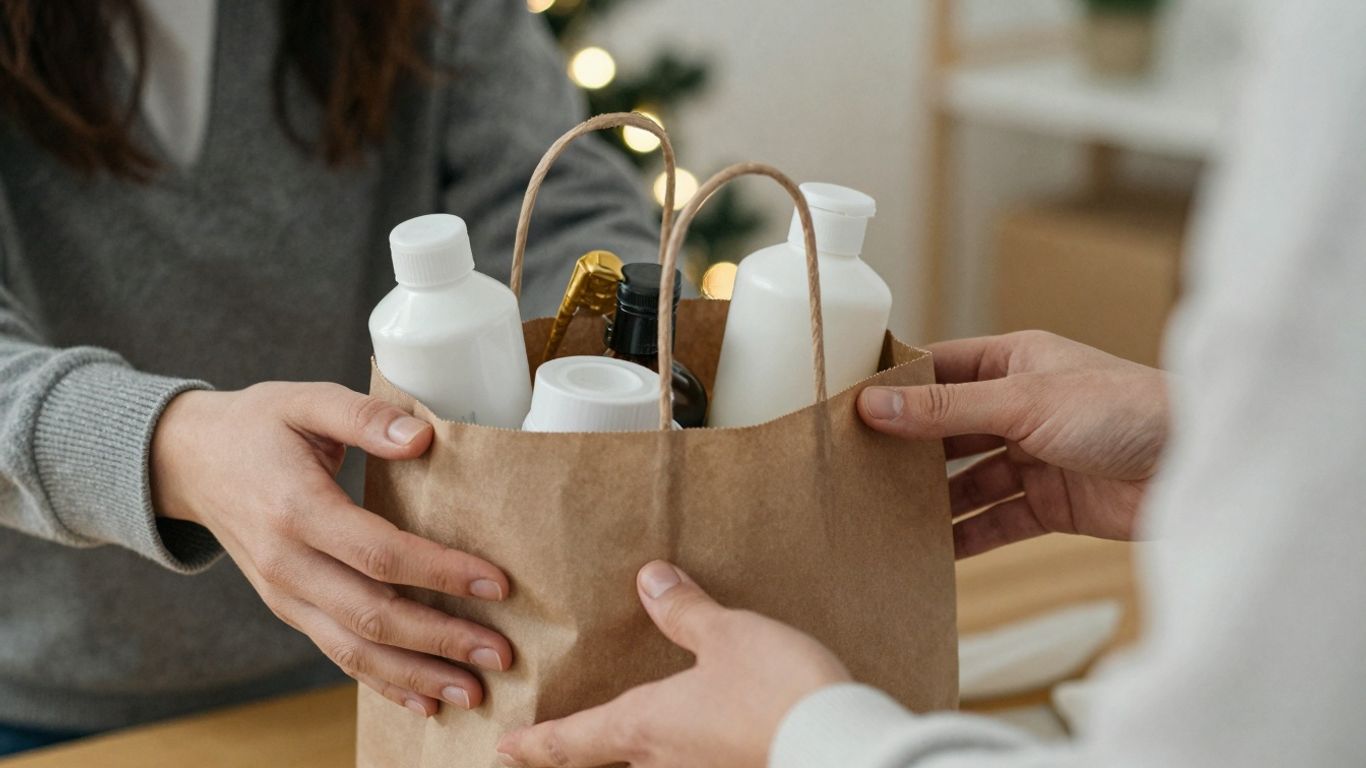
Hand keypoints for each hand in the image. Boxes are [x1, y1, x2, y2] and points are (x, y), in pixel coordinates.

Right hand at [151, 382, 512, 715]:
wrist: (189, 460)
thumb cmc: (256, 426)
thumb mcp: (305, 400)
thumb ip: (364, 415)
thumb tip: (421, 437)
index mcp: (297, 509)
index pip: (379, 553)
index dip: (440, 572)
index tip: (497, 584)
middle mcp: (287, 564)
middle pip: (372, 615)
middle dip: (441, 639)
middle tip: (501, 652)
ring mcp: (285, 595)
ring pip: (354, 650)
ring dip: (418, 675)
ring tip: (474, 691)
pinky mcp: (289, 609)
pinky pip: (336, 654)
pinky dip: (382, 682)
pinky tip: (425, 700)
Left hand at [496, 561, 848, 767]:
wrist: (837, 747)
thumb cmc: (774, 691)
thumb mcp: (727, 635)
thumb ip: (685, 611)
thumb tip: (650, 579)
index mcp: (646, 726)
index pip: (573, 741)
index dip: (535, 745)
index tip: (503, 749)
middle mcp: (665, 762)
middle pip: (612, 760)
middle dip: (586, 751)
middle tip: (564, 743)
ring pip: (655, 766)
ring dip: (642, 752)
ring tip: (641, 732)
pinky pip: (698, 761)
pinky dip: (689, 749)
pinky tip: (705, 736)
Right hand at [858, 331, 1168, 557]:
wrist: (1200, 465)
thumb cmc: (1127, 409)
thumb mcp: (1024, 402)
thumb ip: (945, 409)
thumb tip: (873, 403)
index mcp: (1014, 363)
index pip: (938, 370)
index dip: (894, 387)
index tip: (845, 408)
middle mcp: (1020, 407)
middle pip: (946, 430)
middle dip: (905, 451)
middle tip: (852, 471)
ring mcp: (1035, 457)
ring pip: (967, 481)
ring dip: (931, 501)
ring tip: (881, 518)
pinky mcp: (1052, 505)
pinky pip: (996, 521)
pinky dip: (966, 538)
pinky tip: (931, 554)